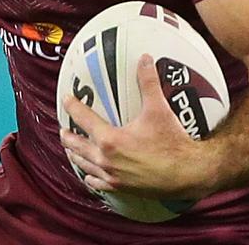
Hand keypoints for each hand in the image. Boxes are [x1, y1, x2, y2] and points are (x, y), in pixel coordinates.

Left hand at [60, 54, 213, 200]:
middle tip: (63, 128)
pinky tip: (89, 174)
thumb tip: (144, 59)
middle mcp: (105, 159)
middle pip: (77, 145)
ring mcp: (111, 176)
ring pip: (83, 164)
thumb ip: (148, 83)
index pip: (83, 118)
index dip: (73, 106)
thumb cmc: (171, 143)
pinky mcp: (120, 188)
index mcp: (109, 139)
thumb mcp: (158, 109)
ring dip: (75, 154)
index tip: (67, 99)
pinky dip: (89, 176)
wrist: (186, 174)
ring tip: (70, 149)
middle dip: (68, 135)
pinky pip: (97, 183)